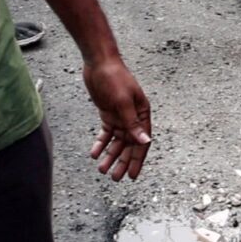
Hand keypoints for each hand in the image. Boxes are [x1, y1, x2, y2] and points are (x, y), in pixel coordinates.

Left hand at [83, 55, 151, 180]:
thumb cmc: (115, 78)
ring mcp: (120, 116)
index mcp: (142, 114)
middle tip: (115, 178)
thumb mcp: (124, 102)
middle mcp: (133, 117)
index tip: (133, 176)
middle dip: (122, 162)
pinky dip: (100, 144)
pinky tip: (94, 153)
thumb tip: (145, 141)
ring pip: (116, 142)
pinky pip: (106, 133)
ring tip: (101, 169)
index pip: (142, 142)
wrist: (99, 63)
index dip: (138, 160)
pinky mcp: (108, 114)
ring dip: (110, 155)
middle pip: (129, 145)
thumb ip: (133, 123)